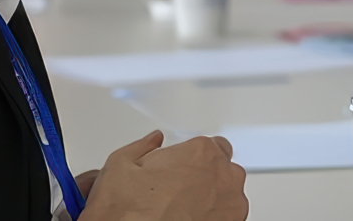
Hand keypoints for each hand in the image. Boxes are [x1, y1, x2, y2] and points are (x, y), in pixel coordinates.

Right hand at [80, 130, 247, 220]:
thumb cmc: (128, 210)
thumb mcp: (119, 165)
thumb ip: (143, 146)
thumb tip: (153, 140)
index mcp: (201, 153)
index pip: (211, 145)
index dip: (193, 158)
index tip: (179, 167)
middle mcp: (225, 175)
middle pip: (221, 169)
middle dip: (203, 177)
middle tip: (175, 191)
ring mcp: (232, 204)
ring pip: (226, 195)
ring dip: (210, 199)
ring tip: (179, 210)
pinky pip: (227, 216)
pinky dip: (213, 218)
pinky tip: (188, 220)